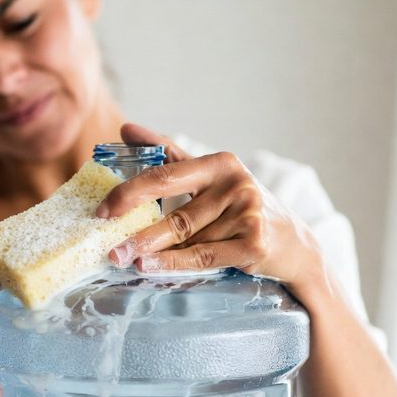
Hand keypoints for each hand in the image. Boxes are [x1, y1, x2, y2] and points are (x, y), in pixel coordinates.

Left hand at [97, 124, 324, 294]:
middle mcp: (236, 184)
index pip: (166, 173)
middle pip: (174, 209)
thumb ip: (169, 155)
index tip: (102, 207)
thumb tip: (126, 129)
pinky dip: (172, 263)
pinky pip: (203, 256)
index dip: (130, 190)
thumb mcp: (211, 177)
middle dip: (136, 224)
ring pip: (186, 237)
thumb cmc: (242, 209)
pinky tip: (148, 266)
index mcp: (221, 163)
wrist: (295, 246)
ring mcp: (248, 213)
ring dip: (150, 249)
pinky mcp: (254, 243)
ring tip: (121, 257)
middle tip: (106, 237)